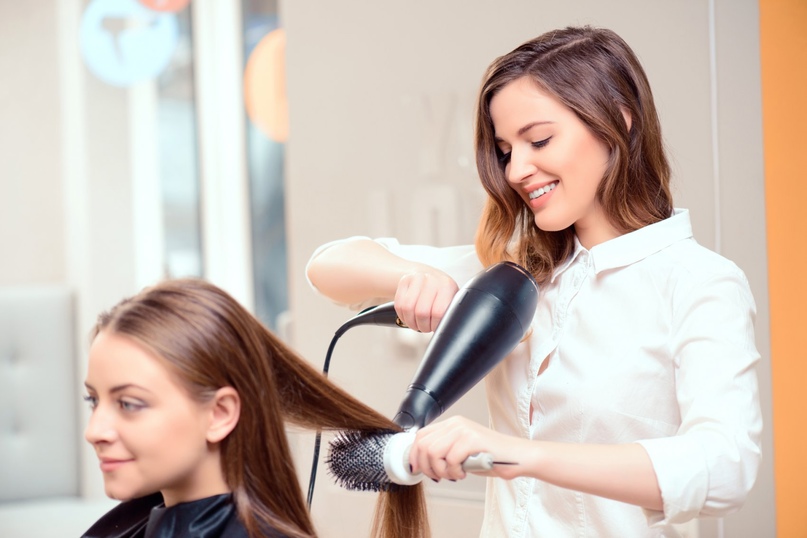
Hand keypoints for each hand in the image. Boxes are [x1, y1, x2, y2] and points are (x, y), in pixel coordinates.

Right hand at [394, 269, 458, 332]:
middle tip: (426, 327)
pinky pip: (399, 305)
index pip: (438, 312)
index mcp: (447, 286)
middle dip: (423, 326)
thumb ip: (449, 314)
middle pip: (421, 312)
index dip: (434, 325)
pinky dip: (403, 316)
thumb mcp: (451, 301)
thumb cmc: (442, 293)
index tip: (435, 327)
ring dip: (411, 322)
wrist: (429, 275)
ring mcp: (417, 278)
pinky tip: (410, 316)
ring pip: (408, 309)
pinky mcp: (404, 281)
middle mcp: (431, 279)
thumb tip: (443, 328)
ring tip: (417, 323)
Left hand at [408, 416, 527, 481]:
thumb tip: (421, 462)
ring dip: (441, 471)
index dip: (414, 454)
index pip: (421, 435)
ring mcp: (463, 430)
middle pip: (423, 445)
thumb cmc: (490, 457)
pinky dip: (454, 472)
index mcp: (451, 424)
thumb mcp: (461, 451)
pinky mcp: (472, 440)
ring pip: (433, 452)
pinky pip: (450, 459)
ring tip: (454, 475)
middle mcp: (455, 423)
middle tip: (439, 476)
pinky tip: (464, 473)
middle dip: (426, 467)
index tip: (417, 469)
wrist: (516, 457)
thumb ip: (443, 451)